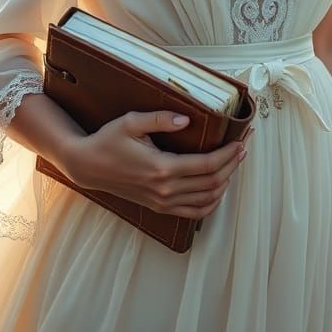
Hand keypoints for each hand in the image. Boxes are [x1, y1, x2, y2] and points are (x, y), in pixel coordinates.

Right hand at [58, 111, 250, 219]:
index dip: (228, 155)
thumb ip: (160, 119)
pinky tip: (218, 188)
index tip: (241, 142)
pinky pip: (193, 212)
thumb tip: (186, 120)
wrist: (88, 166)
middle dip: (232, 165)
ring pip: (206, 200)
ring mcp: (162, 201)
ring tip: (234, 163)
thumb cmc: (108, 141)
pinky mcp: (159, 207)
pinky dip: (211, 203)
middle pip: (212, 182)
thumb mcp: (131, 122)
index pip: (206, 165)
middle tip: (243, 148)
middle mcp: (164, 189)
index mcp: (161, 168)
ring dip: (225, 183)